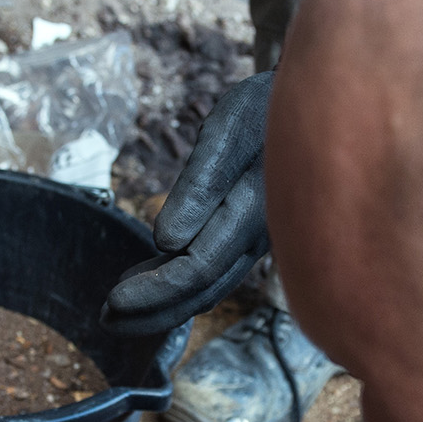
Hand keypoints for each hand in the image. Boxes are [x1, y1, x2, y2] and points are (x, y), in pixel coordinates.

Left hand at [103, 71, 272, 335]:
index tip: (113, 302)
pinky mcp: (250, 231)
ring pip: (210, 285)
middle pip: (204, 290)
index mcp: (256, 212)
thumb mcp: (230, 127)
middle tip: (104, 319)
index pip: (199, 269)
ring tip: (118, 309)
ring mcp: (258, 237)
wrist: (318, 101)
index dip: (155, 291)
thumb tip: (167, 242)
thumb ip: (202, 184)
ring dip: (163, 301)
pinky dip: (178, 278)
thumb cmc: (267, 105)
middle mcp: (261, 235)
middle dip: (153, 310)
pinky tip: (150, 276)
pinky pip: (214, 267)